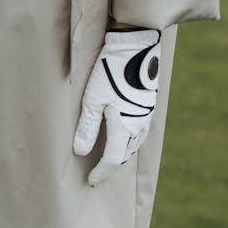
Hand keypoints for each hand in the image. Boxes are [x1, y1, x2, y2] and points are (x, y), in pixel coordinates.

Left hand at [73, 28, 161, 185]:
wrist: (136, 47)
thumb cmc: (110, 73)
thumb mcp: (92, 101)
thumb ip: (87, 128)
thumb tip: (80, 152)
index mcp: (126, 127)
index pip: (112, 158)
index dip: (101, 171)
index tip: (91, 181)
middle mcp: (140, 124)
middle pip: (125, 153)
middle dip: (111, 166)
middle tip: (98, 175)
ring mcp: (147, 114)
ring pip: (134, 143)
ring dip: (121, 155)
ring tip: (108, 162)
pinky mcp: (148, 105)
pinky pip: (139, 132)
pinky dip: (129, 142)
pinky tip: (122, 140)